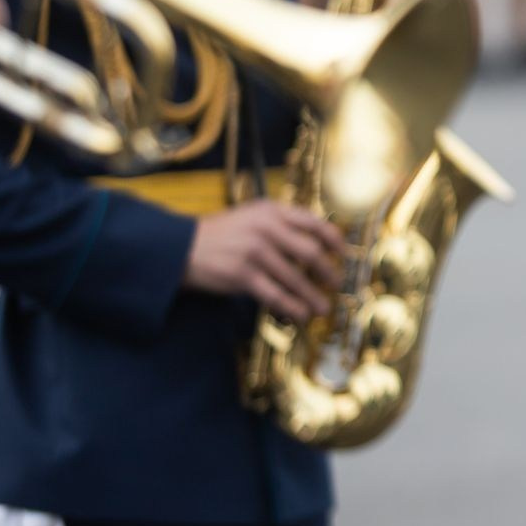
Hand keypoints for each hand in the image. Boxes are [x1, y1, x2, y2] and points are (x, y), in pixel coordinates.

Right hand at [182, 200, 347, 322]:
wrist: (180, 247)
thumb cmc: (221, 233)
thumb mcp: (252, 216)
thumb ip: (281, 223)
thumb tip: (316, 242)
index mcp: (272, 211)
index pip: (315, 223)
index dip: (335, 240)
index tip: (345, 254)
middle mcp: (266, 228)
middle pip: (311, 252)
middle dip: (328, 272)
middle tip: (337, 284)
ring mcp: (255, 252)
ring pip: (295, 278)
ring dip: (313, 296)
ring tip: (323, 307)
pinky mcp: (242, 275)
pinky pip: (275, 295)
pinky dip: (292, 307)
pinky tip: (301, 315)